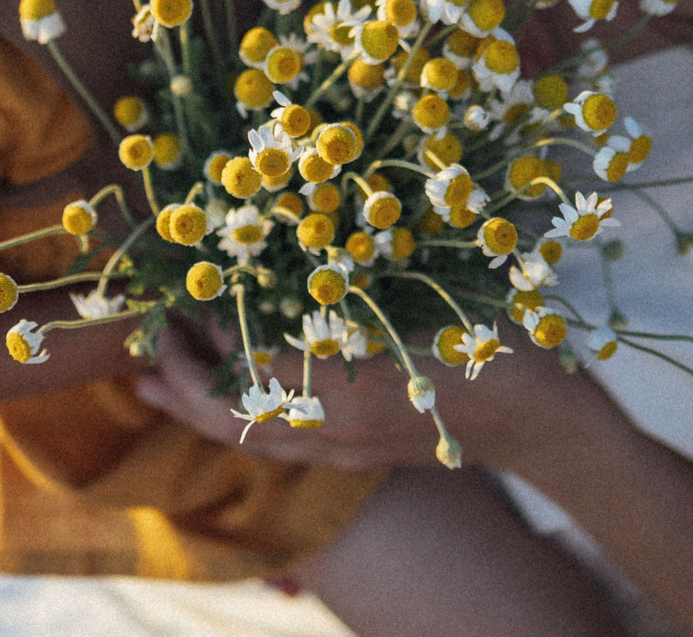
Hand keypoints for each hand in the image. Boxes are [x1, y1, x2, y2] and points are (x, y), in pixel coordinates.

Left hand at [131, 316, 591, 475]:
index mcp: (351, 390)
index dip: (201, 332)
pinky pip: (281, 441)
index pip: (247, 367)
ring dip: (198, 403)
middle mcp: (339, 431)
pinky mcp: (361, 454)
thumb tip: (287, 239)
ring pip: (251, 436)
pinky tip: (225, 392)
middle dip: (177, 380)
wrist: (551, 422)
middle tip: (142, 339)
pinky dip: (240, 416)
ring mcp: (350, 450)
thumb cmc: (500, 341)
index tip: (174, 289)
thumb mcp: (428, 295)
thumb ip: (357, 282)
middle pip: (231, 418)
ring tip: (152, 374)